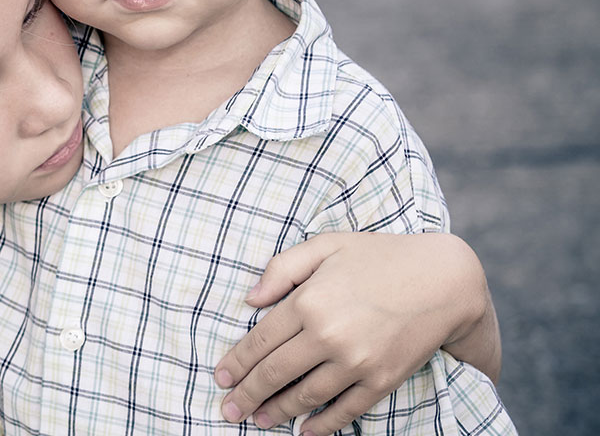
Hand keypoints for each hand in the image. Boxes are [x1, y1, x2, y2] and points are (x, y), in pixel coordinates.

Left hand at [214, 232, 495, 434]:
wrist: (442, 279)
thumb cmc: (378, 255)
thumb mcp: (326, 245)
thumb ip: (283, 268)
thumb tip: (250, 299)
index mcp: (309, 301)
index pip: (260, 342)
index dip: (237, 363)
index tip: (220, 377)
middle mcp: (328, 336)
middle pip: (275, 374)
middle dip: (247, 395)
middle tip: (228, 410)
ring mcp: (356, 362)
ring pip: (305, 397)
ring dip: (277, 412)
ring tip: (257, 420)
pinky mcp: (381, 380)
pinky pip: (344, 410)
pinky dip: (322, 425)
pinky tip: (304, 431)